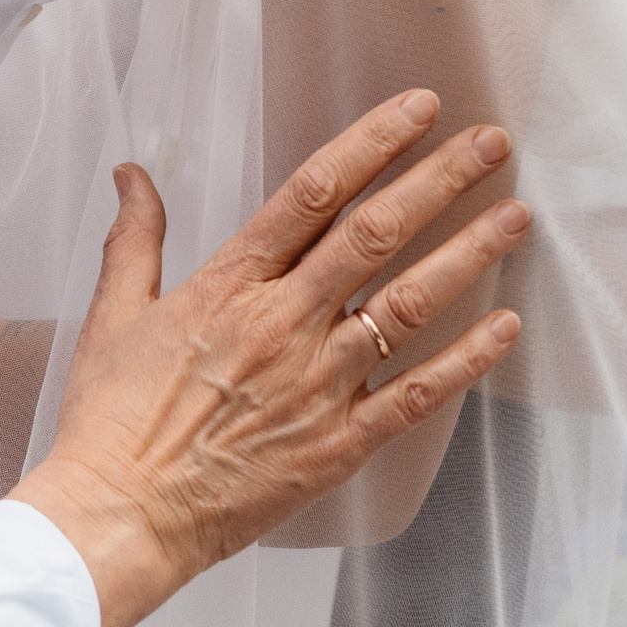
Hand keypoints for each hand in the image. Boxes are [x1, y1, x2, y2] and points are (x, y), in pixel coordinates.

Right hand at [9, 91, 527, 626]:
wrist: (116, 518)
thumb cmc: (110, 421)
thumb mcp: (114, 314)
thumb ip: (136, 237)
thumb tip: (132, 174)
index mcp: (230, 283)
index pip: (314, 191)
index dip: (373, 142)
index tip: (420, 108)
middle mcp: (282, 322)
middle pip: (375, 233)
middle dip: (440, 180)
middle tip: (492, 143)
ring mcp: (316, 384)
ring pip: (407, 304)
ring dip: (467, 255)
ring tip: (515, 216)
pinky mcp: (336, 445)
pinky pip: (415, 396)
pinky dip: (466, 360)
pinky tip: (505, 326)